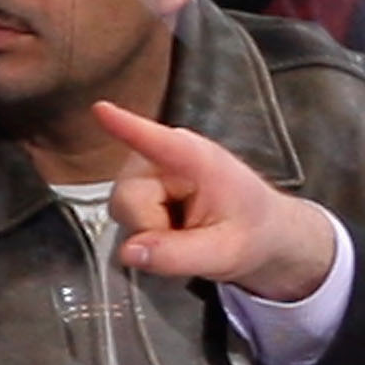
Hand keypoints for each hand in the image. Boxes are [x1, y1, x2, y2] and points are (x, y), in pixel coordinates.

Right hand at [93, 100, 340, 298]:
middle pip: (127, 198)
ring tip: (186, 233)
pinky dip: (147, 234)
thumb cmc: (253, 232)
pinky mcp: (139, 187)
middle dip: (151, 229)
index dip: (126, 127)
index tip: (101, 110)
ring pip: (123, 210)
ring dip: (150, 233)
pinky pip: (126, 218)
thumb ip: (178, 255)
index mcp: (196, 159)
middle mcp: (164, 157)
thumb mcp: (225, 254)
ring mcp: (148, 172)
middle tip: (191, 238)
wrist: (263, 234)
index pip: (156, 141)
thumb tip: (128, 253)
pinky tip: (173, 233)